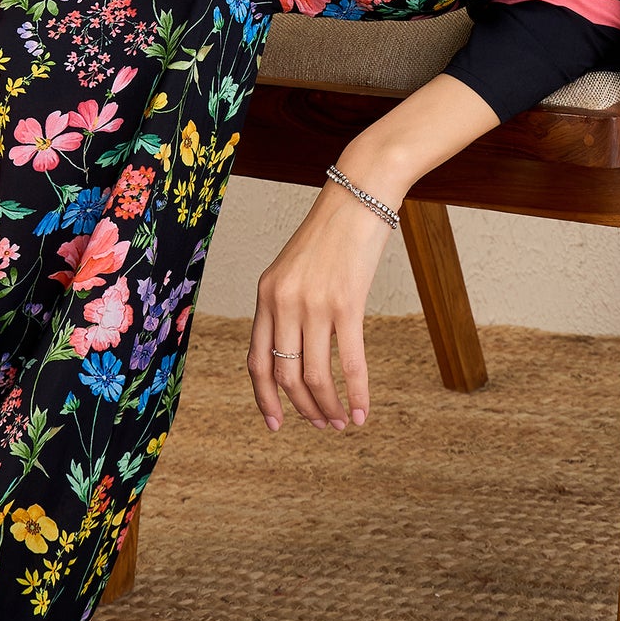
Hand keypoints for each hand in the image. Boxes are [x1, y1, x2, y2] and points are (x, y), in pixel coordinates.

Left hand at [246, 175, 396, 431]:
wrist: (359, 194)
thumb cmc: (332, 231)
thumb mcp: (294, 267)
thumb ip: (288, 303)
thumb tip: (294, 350)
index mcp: (265, 294)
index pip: (256, 361)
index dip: (264, 398)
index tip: (276, 424)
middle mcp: (283, 302)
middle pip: (285, 375)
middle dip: (303, 408)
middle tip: (321, 425)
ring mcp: (314, 304)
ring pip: (315, 375)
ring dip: (329, 407)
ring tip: (341, 423)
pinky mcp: (347, 303)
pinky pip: (350, 362)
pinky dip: (357, 393)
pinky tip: (363, 412)